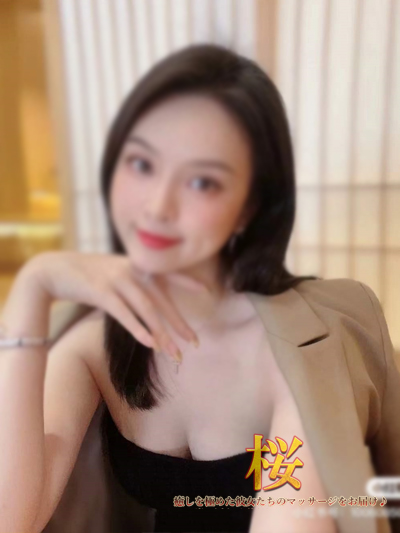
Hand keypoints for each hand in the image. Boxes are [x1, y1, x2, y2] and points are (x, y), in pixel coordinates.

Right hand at [25, 251, 206, 360]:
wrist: (54, 269)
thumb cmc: (87, 274)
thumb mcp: (115, 272)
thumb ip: (134, 282)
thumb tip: (151, 301)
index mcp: (138, 266)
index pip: (169, 274)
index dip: (189, 282)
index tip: (208, 292)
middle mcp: (132, 271)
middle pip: (162, 300)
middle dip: (179, 323)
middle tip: (194, 342)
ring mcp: (117, 280)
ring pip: (147, 310)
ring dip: (162, 334)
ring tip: (174, 353)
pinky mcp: (101, 292)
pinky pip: (124, 314)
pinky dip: (138, 329)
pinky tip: (150, 343)